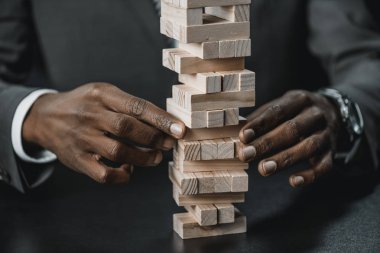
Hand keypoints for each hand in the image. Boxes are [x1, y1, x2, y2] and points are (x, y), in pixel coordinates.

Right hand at [23, 83, 185, 183]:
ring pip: (118, 151)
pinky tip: (129, 169)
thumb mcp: (104, 93)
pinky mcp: (77, 160)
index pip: (136, 106)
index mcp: (101, 95)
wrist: (45, 117)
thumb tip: (164, 124)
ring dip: (143, 158)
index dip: (161, 119)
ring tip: (156, 158)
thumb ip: (130, 105)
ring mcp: (82, 139)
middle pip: (128, 128)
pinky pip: (103, 174)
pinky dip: (122, 175)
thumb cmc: (85, 105)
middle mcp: (91, 115)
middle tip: (169, 145)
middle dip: (154, 139)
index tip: (180, 130)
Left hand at [238, 90, 340, 186]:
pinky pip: (325, 165)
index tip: (243, 136)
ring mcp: (327, 133)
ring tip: (263, 169)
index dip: (260, 124)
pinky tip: (293, 181)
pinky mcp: (332, 151)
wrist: (335, 111)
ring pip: (308, 147)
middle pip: (292, 129)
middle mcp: (316, 114)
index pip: (277, 111)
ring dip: (284, 159)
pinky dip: (310, 175)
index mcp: (299, 99)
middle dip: (267, 143)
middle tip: (246, 155)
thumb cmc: (296, 111)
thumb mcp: (282, 106)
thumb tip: (237, 131)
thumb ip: (261, 118)